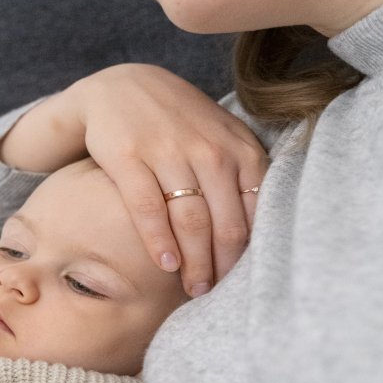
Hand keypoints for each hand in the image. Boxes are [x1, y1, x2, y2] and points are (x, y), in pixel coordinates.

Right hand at [0, 63, 267, 295]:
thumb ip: (242, 176)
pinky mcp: (129, 157)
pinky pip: (148, 207)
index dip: (250, 253)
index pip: (255, 212)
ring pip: (190, 220)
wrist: (120, 88)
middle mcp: (209, 149)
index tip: (243, 282)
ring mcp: (168, 152)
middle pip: (225, 223)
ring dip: (194, 261)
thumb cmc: (177, 122)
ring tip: (193, 288)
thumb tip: (263, 234)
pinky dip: (158, 240)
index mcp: (239, 148)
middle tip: (216, 294)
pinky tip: (165, 263)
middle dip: (222, 266)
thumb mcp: (219, 138)